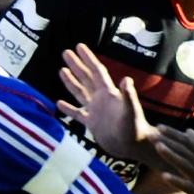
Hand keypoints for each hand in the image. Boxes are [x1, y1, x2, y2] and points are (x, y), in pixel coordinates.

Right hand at [57, 44, 155, 158]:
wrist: (132, 146)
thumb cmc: (134, 128)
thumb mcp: (131, 111)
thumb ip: (128, 95)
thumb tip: (126, 79)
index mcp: (109, 93)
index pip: (96, 71)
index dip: (88, 58)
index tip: (79, 46)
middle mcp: (100, 99)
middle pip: (85, 78)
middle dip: (76, 65)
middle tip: (66, 52)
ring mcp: (95, 110)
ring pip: (80, 92)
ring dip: (71, 81)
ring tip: (62, 70)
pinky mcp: (91, 123)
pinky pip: (76, 113)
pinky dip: (67, 108)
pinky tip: (59, 103)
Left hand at [154, 124, 193, 193]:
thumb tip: (188, 130)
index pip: (187, 142)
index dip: (173, 134)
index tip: (159, 126)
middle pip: (184, 151)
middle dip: (168, 142)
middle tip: (151, 135)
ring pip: (185, 164)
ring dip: (171, 155)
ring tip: (158, 147)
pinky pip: (186, 186)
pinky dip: (176, 180)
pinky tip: (163, 175)